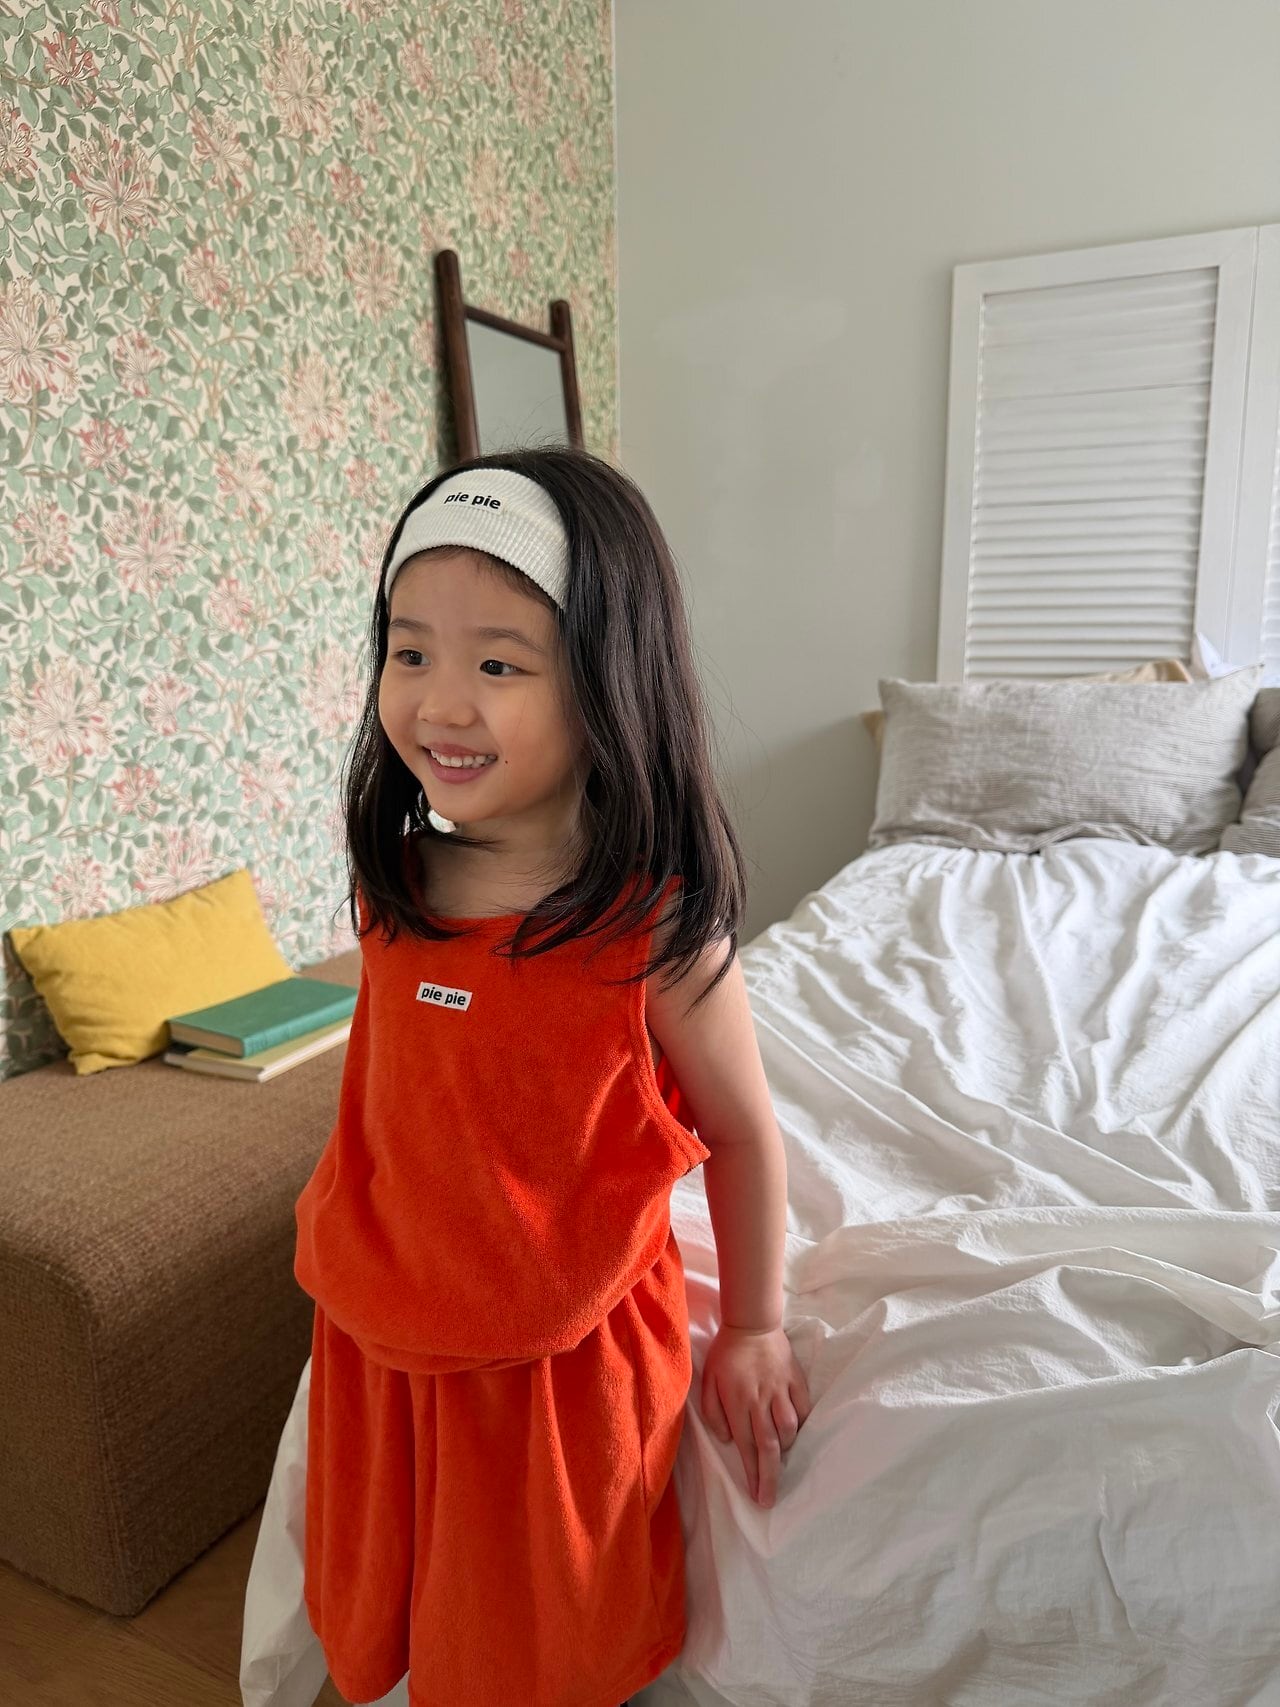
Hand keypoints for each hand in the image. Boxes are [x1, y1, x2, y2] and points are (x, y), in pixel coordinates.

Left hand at [699, 1322, 811, 1506]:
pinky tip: (795, 1432)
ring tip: (778, 1459)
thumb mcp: (707, 1381)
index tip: (756, 1497)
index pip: (746, 1445)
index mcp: (737, 1401)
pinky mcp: (796, 1379)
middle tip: (770, 1500)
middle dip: (770, 1477)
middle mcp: (761, 1399)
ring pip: (789, 1428)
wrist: (751, 1323)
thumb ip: (713, 1413)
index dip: (751, 1473)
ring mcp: (781, 1389)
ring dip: (785, 1448)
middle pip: (769, 1445)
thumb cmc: (725, 1355)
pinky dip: (801, 1423)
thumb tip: (727, 1440)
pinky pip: (803, 1408)